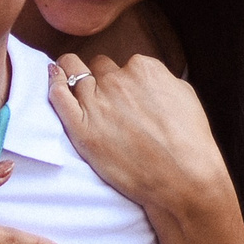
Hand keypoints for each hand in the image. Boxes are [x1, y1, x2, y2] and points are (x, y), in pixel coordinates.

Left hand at [48, 53, 232, 217]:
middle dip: (98, 79)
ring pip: (73, 71)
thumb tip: (146, 78)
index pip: (121, 64)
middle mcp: (118, 80)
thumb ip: (160, 79)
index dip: (120, 81)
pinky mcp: (81, 127)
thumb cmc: (190, 143)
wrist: (184, 179)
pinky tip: (53, 79)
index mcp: (144, 68)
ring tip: (68, 83)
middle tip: (103, 100)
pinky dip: (53, 84)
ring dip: (71, 76)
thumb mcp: (184, 96)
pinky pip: (58, 94)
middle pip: (96, 67)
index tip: (122, 96)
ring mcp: (97, 102)